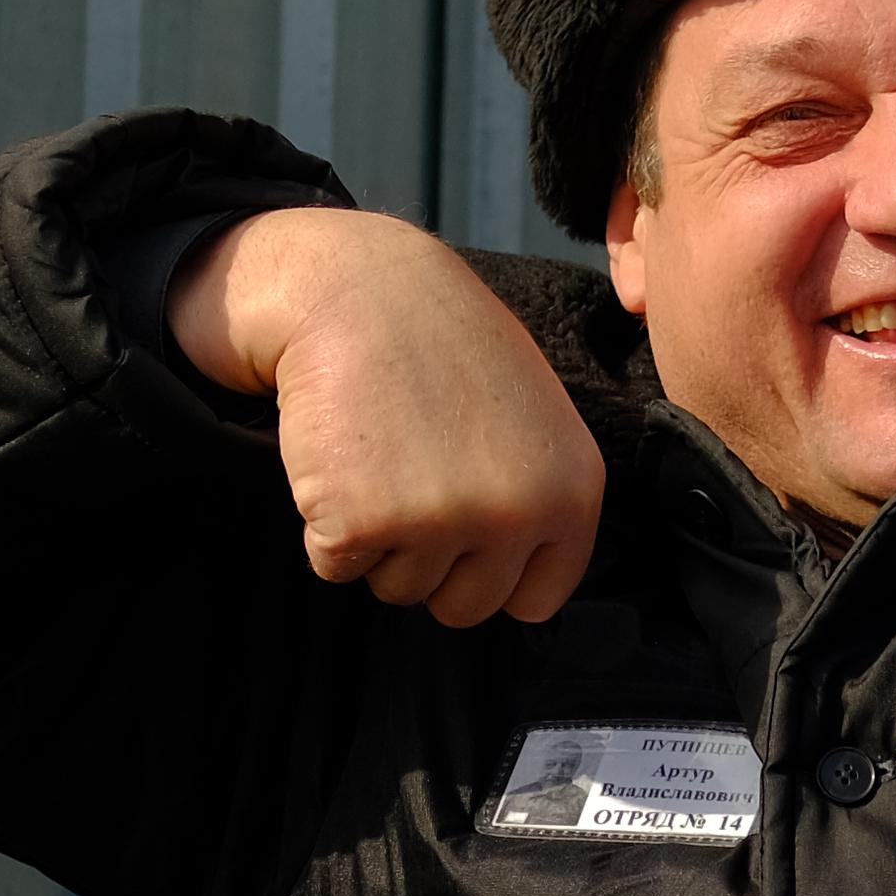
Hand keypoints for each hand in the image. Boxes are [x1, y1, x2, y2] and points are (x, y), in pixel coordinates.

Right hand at [173, 206, 606, 624]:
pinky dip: (324, 523)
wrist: (355, 289)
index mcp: (571, 491)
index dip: (490, 570)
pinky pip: (335, 567)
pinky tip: (340, 456)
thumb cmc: (440, 347)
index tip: (465, 526)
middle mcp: (516, 513)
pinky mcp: (360, 521)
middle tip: (411, 475)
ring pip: (397, 588)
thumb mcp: (533, 417)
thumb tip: (525, 587)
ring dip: (377, 538)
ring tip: (380, 453)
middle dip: (429, 559)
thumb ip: (538, 498)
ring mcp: (439, 519)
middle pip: (463, 607)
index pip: (536, 598)